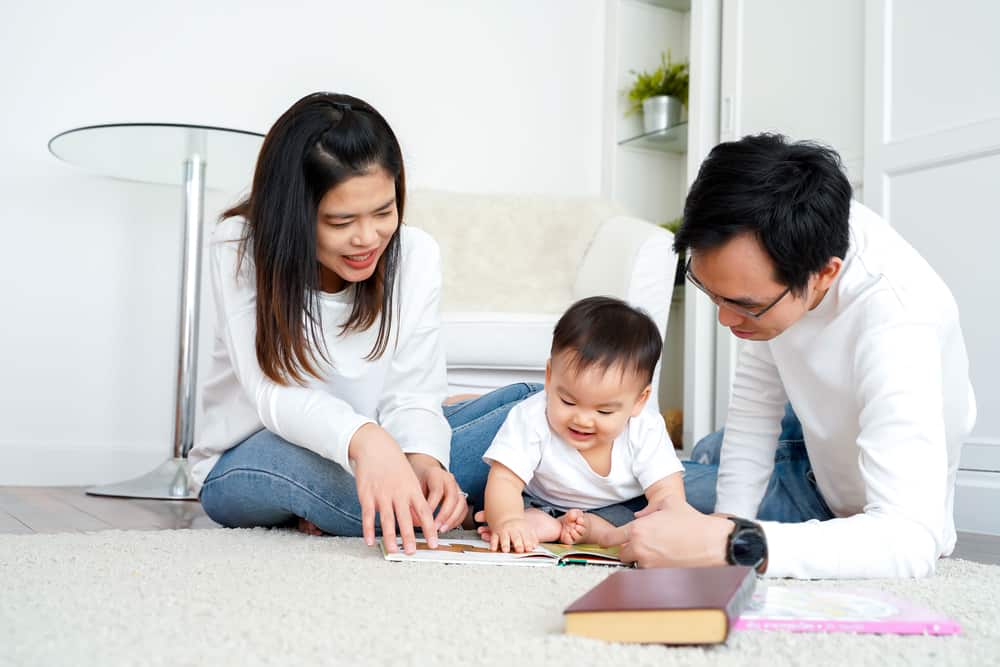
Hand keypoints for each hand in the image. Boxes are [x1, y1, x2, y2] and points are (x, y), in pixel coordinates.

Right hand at [349, 424, 437, 554]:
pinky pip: (368, 515)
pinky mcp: (367, 495)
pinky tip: (370, 541)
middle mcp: (398, 493)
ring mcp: (382, 494)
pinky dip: (368, 529)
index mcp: (412, 489)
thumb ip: (414, 499)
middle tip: (413, 552)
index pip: (424, 512)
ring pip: (387, 520)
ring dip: (390, 537)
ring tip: (394, 550)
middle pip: (406, 519)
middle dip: (409, 537)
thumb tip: (419, 521)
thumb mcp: (410, 479)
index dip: (429, 529)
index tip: (434, 543)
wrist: (375, 447)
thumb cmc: (395, 465)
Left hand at [407, 453, 467, 532]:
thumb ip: (414, 500)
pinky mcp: (461, 496)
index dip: (432, 506)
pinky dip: (457, 520)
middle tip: (435, 527)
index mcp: (436, 474)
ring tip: (442, 529)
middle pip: (452, 497)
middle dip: (444, 515)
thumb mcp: (413, 485)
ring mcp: (457, 487)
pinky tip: (447, 527)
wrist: (425, 472)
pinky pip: (464, 510)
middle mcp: (449, 480)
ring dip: (452, 519)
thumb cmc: (418, 479)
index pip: (437, 490)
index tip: (424, 518)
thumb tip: (412, 521)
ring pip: (461, 504)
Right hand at [490, 517, 538, 553]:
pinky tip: (494, 549)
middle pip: (516, 538)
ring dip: (505, 544)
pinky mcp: (495, 532)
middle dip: (518, 544)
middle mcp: (512, 529)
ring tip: (506, 550)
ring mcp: (504, 531)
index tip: (529, 549)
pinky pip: (494, 538)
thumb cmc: (518, 524)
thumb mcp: (527, 527)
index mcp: (522, 528)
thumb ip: (532, 536)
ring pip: (504, 538)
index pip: (526, 537)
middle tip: (519, 550)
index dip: (528, 543)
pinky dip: (493, 544)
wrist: (506, 513)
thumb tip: (535, 546)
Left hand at [599, 501, 731, 568]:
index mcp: (637, 529)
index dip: (607, 540)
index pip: (609, 539)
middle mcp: (639, 549)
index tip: (607, 541)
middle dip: (629, 549)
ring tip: (660, 551)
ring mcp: (649, 565)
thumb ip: (650, 508)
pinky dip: (654, 568)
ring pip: (636, 564)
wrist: (713, 543)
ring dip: (642, 559)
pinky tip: (668, 559)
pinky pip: (650, 572)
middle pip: (621, 554)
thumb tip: (640, 515)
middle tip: (644, 544)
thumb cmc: (692, 522)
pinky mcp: (660, 576)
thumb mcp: (669, 504)